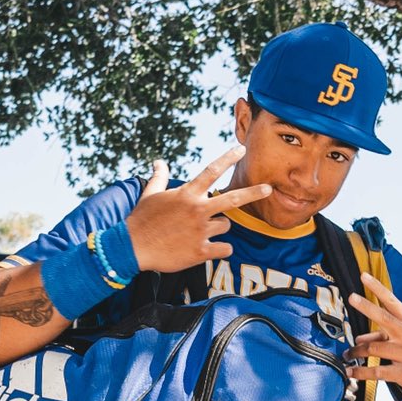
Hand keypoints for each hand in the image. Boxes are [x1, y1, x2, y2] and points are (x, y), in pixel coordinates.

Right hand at [122, 149, 267, 273]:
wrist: (132, 248)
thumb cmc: (141, 220)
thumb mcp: (149, 194)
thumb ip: (159, 177)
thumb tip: (158, 161)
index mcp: (187, 194)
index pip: (211, 171)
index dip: (228, 158)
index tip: (241, 149)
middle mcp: (197, 210)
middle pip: (232, 198)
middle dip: (253, 192)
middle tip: (269, 188)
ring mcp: (200, 231)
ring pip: (225, 226)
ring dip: (217, 228)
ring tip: (198, 232)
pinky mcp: (200, 251)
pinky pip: (225, 249)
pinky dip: (221, 249)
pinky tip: (208, 250)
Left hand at [347, 272, 401, 400]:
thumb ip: (382, 336)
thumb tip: (359, 338)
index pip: (392, 301)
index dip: (378, 288)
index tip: (364, 276)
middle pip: (384, 318)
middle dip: (366, 306)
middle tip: (351, 298)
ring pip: (374, 348)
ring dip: (356, 351)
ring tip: (346, 354)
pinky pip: (378, 371)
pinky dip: (361, 371)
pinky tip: (351, 371)